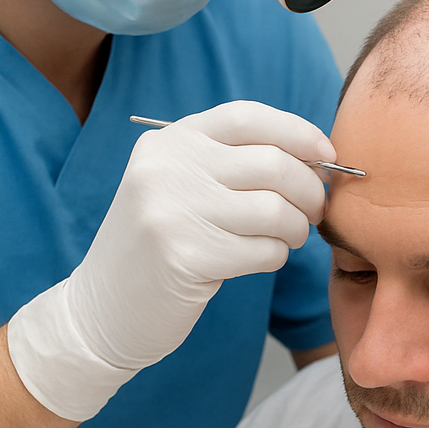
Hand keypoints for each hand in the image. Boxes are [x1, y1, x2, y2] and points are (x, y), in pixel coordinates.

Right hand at [6, 101, 333, 420]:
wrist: (101, 310)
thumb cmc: (159, 245)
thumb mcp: (179, 184)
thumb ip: (231, 162)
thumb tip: (315, 156)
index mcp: (168, 141)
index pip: (247, 117)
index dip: (297, 132)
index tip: (327, 154)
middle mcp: (166, 167)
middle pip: (272, 163)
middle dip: (309, 189)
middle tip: (314, 210)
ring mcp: (172, 211)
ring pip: (275, 209)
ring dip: (295, 228)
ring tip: (287, 238)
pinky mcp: (186, 256)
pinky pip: (264, 250)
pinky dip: (276, 256)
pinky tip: (260, 259)